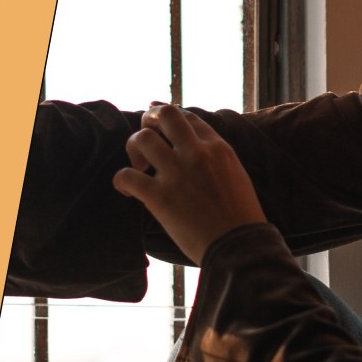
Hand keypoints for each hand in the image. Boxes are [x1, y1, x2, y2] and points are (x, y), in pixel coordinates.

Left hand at [113, 103, 265, 263]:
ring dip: (134, 147)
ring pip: (143, 138)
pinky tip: (127, 189)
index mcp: (218, 148)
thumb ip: (215, 157)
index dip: (169, 118)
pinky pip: (126, 175)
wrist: (239, 247)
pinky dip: (121, 180)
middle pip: (165, 114)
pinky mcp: (159, 197)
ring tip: (139, 165)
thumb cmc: (240, 216)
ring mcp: (177, 174)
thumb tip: (196, 147)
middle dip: (148, 119)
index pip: (188, 117)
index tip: (158, 125)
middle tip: (145, 136)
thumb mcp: (236, 174)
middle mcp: (196, 154)